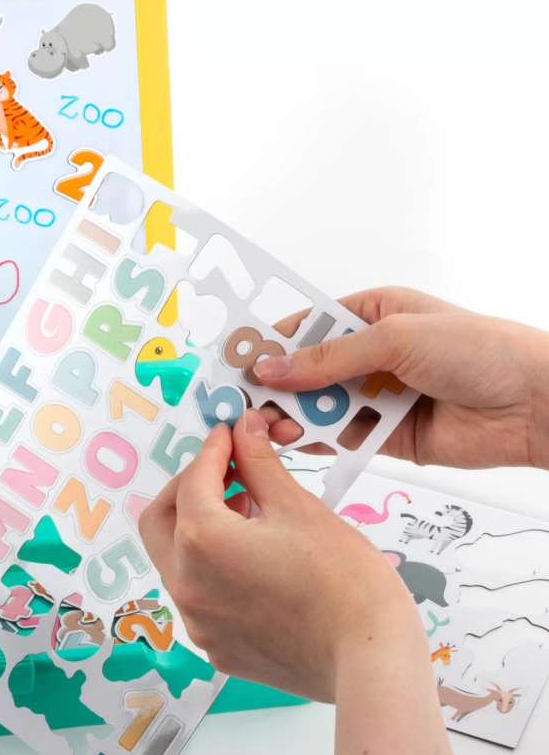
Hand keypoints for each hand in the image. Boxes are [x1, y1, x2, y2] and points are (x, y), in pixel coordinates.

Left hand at [139, 409, 424, 702]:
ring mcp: (198, 622)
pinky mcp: (217, 649)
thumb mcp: (299, 508)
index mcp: (201, 541)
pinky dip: (212, 568)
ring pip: (176, 560)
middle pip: (160, 520)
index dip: (214, 450)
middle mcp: (186, 584)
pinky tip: (253, 558)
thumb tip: (245, 428)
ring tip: (246, 511)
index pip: (194, 479)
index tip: (233, 434)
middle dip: (187, 488)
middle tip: (225, 472)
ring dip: (198, 529)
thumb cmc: (344, 581)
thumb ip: (259, 463)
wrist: (372, 662)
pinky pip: (199, 596)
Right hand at [252, 287, 548, 469]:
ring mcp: (377, 395)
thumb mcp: (395, 338)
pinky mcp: (385, 434)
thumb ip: (329, 358)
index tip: (237, 359)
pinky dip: (315, 439)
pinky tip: (294, 440)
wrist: (534, 403)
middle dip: (275, 384)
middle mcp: (371, 353)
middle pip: (307, 369)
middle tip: (241, 401)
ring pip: (318, 405)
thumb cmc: (477, 350)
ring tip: (267, 424)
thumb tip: (271, 368)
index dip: (272, 343)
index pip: (308, 326)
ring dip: (292, 414)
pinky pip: (339, 436)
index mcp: (373, 313)